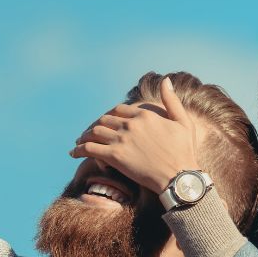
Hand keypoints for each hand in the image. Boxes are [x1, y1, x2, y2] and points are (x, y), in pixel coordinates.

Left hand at [70, 76, 199, 195]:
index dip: (109, 116)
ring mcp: (121, 139)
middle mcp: (131, 124)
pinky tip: (73, 153)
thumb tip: (165, 80)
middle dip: (94, 126)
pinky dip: (79, 150)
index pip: (119, 110)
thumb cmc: (184, 152)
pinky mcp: (114, 156)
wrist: (179, 177)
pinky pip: (90, 149)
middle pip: (104, 120)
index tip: (104, 122)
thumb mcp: (183, 122)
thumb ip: (171, 100)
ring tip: (79, 142)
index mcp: (144, 115)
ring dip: (84, 137)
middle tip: (88, 133)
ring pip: (94, 133)